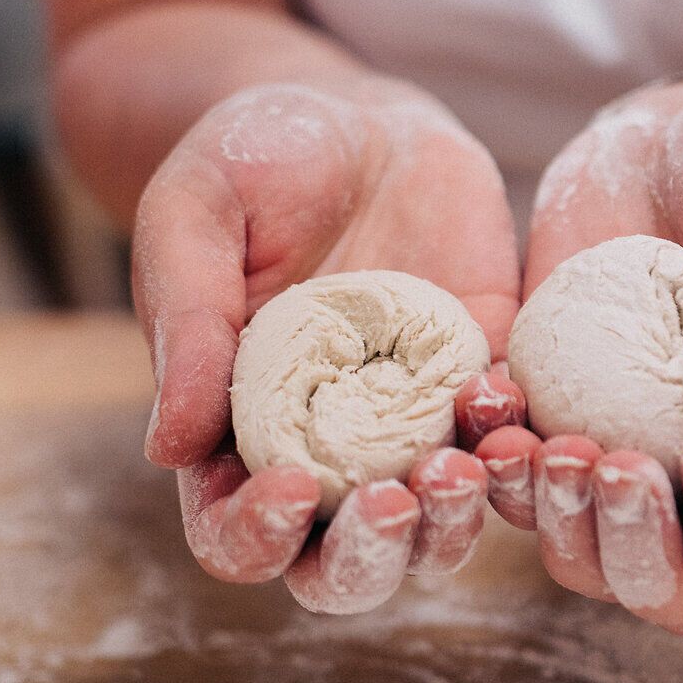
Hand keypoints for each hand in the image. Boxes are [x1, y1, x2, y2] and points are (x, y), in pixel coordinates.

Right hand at [135, 79, 526, 612]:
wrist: (355, 116)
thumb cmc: (250, 160)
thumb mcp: (195, 217)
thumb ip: (187, 325)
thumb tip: (166, 448)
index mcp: (235, 435)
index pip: (234, 535)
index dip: (257, 537)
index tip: (290, 490)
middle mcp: (325, 454)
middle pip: (345, 566)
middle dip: (371, 557)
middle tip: (396, 500)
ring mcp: (411, 426)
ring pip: (436, 529)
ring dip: (453, 522)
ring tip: (464, 465)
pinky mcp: (481, 381)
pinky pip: (507, 445)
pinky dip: (515, 446)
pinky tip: (510, 406)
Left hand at [478, 74, 682, 633]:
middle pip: (670, 591)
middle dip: (631, 550)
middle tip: (605, 460)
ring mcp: (618, 453)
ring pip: (577, 555)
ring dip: (550, 517)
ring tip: (531, 440)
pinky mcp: (546, 411)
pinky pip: (508, 474)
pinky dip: (490, 453)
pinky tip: (488, 397)